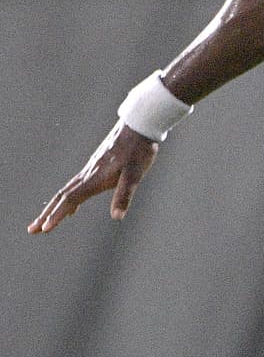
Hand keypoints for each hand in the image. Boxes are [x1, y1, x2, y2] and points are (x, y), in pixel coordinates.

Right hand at [28, 122, 159, 232]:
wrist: (138, 126)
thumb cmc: (138, 150)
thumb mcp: (135, 174)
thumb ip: (124, 195)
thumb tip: (117, 217)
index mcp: (94, 178)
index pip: (70, 199)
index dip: (57, 214)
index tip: (45, 229)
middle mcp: (87, 174)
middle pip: (61, 197)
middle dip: (46, 215)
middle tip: (32, 230)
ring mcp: (90, 170)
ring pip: (66, 192)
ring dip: (54, 208)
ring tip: (44, 222)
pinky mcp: (95, 167)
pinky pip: (76, 187)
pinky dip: (69, 200)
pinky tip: (73, 208)